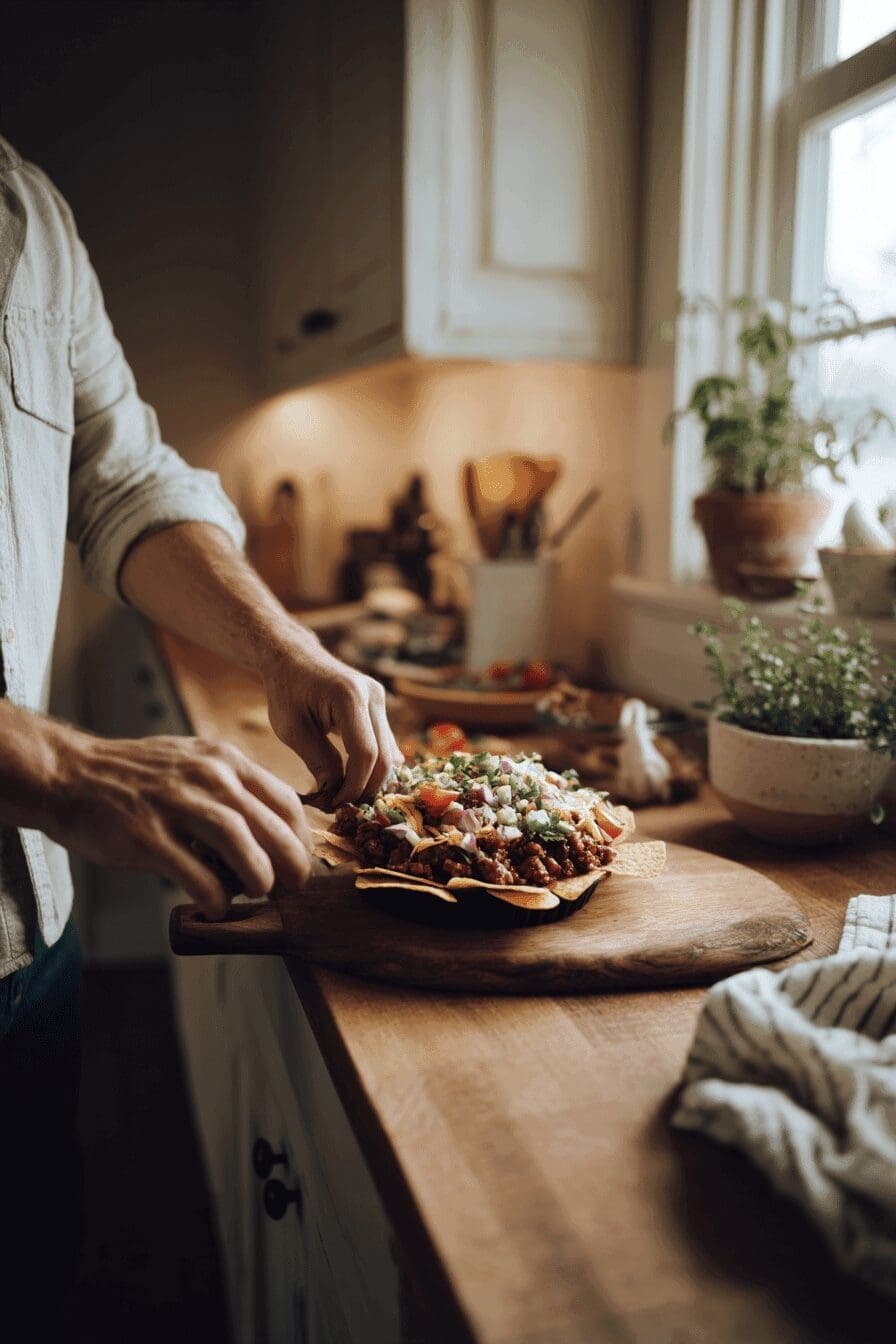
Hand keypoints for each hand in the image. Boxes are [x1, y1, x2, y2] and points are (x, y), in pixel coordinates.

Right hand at [46, 730, 312, 918]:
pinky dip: (215, 896)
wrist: (69, 774)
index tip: (300, 860)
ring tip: (258, 894)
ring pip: (240, 845)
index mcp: (223, 760)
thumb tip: (270, 828)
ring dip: (259, 878)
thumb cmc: (135, 776)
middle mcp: (206, 777)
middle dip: (291, 864)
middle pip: (271, 826)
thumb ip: (230, 786)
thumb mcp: (193, 760)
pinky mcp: (147, 836)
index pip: (285, 800)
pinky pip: (196, 873)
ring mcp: (175, 805)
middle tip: (291, 887)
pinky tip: (216, 906)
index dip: (301, 838)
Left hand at [262, 638, 402, 807]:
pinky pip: (385, 744)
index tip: (337, 804)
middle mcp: (373, 696)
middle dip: (367, 788)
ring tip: (348, 797)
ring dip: (372, 780)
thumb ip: (319, 761)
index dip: (354, 785)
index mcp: (349, 697)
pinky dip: (373, 766)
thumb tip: (337, 796)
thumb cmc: (286, 692)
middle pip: (385, 757)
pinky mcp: (379, 706)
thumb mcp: (292, 730)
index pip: (365, 754)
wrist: (293, 658)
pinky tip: (356, 781)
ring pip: (389, 753)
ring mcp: (380, 699)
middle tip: (345, 808)